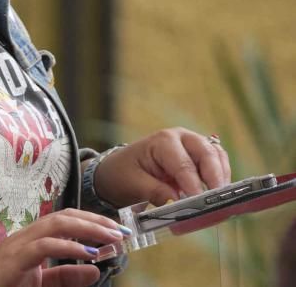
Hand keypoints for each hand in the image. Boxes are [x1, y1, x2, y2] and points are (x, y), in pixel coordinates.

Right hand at [0, 209, 125, 286]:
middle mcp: (27, 235)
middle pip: (64, 216)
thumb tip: (96, 269)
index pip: (66, 220)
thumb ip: (67, 277)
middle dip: (95, 221)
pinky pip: (44, 246)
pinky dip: (69, 247)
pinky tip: (88, 253)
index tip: (118, 231)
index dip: (93, 221)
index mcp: (34, 239)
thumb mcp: (42, 283)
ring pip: (56, 224)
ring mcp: (20, 244)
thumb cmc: (4, 286)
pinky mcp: (15, 258)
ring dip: (87, 228)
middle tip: (122, 230)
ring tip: (111, 238)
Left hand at [94, 127, 232, 208]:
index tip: (198, 202)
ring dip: (222, 179)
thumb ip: (155, 191)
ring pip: (217, 158)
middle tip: (217, 202)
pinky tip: (217, 198)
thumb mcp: (133, 183)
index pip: (183, 163)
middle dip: (215, 178)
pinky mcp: (201, 158)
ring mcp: (193, 146)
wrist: (121, 170)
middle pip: (207, 154)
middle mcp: (181, 139)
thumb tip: (176, 201)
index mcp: (162, 141)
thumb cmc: (125, 174)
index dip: (193, 184)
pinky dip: (221, 180)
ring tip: (220, 202)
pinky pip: (218, 165)